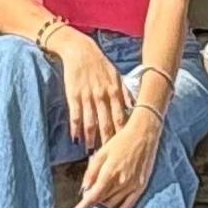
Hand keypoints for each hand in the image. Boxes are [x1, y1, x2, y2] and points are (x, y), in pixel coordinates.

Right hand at [50, 28, 130, 150]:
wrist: (80, 50)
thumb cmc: (100, 64)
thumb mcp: (116, 76)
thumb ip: (124, 93)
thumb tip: (134, 106)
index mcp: (114, 92)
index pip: (120, 118)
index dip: (122, 133)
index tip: (123, 146)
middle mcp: (102, 96)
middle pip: (106, 124)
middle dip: (108, 141)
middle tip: (108, 156)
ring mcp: (87, 96)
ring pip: (91, 123)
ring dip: (91, 139)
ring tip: (91, 152)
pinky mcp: (73, 95)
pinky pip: (76, 115)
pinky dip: (76, 128)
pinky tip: (76, 139)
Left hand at [78, 107, 159, 207]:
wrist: (144, 135)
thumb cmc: (121, 141)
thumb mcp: (101, 153)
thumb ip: (91, 172)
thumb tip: (84, 189)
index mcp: (109, 172)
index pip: (93, 196)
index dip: (83, 206)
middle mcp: (121, 182)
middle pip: (102, 201)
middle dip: (93, 201)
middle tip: (90, 194)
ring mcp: (132, 185)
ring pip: (113, 204)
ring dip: (104, 204)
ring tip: (102, 196)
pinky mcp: (141, 186)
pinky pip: (129, 205)